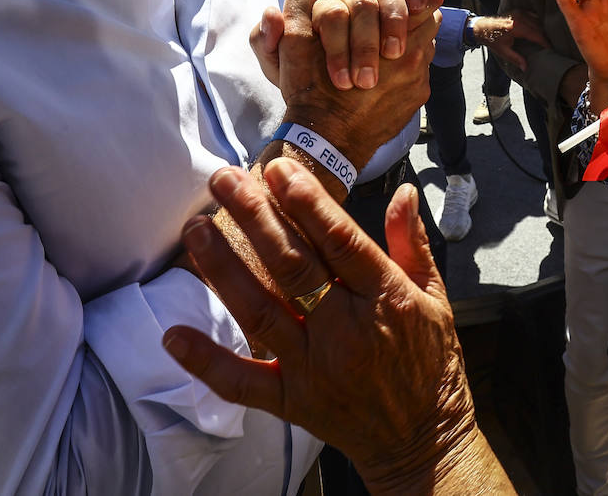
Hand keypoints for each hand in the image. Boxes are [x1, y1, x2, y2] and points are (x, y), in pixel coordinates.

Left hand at [164, 161, 514, 495]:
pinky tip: (173, 335)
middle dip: (256, 218)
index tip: (280, 169)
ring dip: (224, 269)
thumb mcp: (434, 296)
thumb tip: (404, 193)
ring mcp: (314, 369)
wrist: (423, 437)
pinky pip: (243, 382)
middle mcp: (347, 332)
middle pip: (294, 267)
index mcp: (385, 298)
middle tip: (225, 180)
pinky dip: (206, 360)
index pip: (341, 242)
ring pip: (262, 311)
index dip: (308, 204)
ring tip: (196, 228)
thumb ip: (412, 243)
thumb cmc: (429, 360)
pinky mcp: (291, 402)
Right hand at [252, 0, 440, 168]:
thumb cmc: (311, 92)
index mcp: (386, 36)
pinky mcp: (418, 96)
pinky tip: (383, 73)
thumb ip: (305, 1)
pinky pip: (421, 69)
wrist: (325, 142)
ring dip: (406, 39)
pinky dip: (406, 65)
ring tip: (383, 49)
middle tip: (386, 25)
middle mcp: (412, 57)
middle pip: (427, 17)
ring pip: (425, 42)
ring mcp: (418, 79)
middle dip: (407, 16)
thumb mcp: (295, 42)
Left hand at [476, 11, 547, 72]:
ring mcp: (520, 12)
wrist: (480, 27)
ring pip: (538, 20)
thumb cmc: (491, 39)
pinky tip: (542, 31)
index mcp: (517, 27)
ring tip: (550, 39)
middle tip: (553, 46)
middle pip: (540, 27)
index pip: (537, 35)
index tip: (552, 50)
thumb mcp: (503, 51)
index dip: (546, 43)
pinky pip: (534, 16)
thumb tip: (526, 68)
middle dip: (547, 37)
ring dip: (544, 30)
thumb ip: (516, 59)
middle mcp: (520, 17)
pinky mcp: (519, 11)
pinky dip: (539, 23)